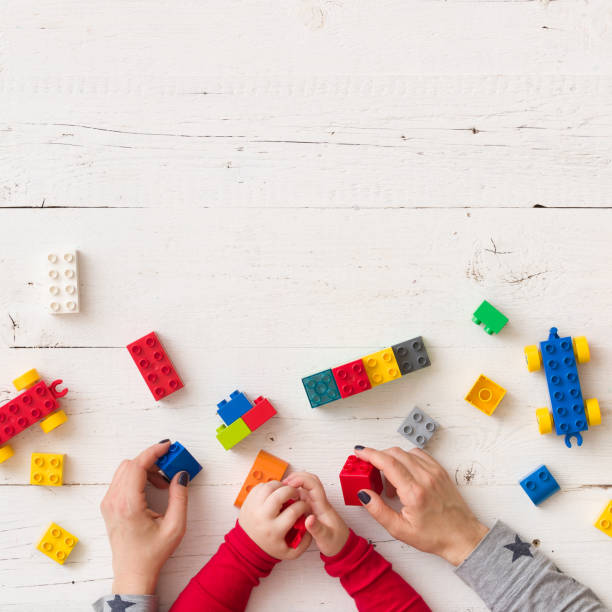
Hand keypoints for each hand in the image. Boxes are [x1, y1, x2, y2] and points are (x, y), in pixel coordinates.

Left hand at [100, 441, 189, 593]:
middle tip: (171, 465)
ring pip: (126, 470)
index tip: (168, 446)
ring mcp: (108, 503)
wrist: (133, 573)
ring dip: (145, 469)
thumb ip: (180, 496)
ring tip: (163, 483)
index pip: (138, 465)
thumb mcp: (175, 526)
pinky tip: (152, 488)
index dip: (154, 452)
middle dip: (152, 460)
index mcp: (128, 504)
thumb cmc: (152, 553)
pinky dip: (138, 477)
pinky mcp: (108, 505)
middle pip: (131, 464)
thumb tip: (180, 474)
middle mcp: (113, 501)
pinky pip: (122, 480)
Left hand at [239, 481, 311, 558]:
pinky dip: (269, 486)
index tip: (305, 506)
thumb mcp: (291, 552)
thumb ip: (305, 541)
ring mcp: (253, 508)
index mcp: (274, 530)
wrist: (247, 547)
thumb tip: (310, 522)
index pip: (293, 511)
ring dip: (280, 485)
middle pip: (280, 495)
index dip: (303, 506)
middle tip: (295, 494)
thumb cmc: (270, 547)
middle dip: (292, 491)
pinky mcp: (247, 502)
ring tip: (285, 490)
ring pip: (269, 487)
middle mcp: (263, 517)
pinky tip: (274, 492)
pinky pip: (259, 486)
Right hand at [283, 472, 348, 556]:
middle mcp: (318, 502)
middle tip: (282, 483)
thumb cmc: (336, 542)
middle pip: (310, 480)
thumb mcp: (326, 538)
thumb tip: (308, 519)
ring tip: (281, 490)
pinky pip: (302, 495)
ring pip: (305, 487)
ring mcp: (315, 504)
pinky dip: (293, 492)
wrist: (342, 546)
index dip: (301, 480)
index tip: (289, 484)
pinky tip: (286, 499)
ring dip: (294, 483)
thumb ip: (317, 529)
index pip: (314, 485)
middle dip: (296, 477)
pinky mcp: (311, 509)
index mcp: (322, 506)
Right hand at [354, 446, 487, 565]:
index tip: (359, 452)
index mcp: (414, 492)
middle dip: (377, 456)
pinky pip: (417, 454)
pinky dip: (406, 459)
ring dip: (392, 459)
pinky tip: (404, 474)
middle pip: (394, 453)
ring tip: (390, 481)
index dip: (370, 454)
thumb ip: (378, 510)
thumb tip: (364, 494)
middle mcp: (425, 477)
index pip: (387, 463)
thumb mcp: (400, 530)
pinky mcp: (440, 470)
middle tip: (368, 467)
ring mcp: (434, 471)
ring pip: (405, 452)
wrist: (462, 536)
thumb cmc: (435, 536)